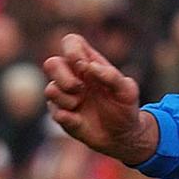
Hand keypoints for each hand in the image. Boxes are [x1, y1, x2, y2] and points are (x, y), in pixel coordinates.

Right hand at [42, 33, 157, 165]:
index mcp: (90, 64)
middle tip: (80, 88)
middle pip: (51, 63)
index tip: (83, 65)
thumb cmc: (125, 107)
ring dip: (67, 99)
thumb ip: (112, 76)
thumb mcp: (128, 91)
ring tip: (82, 105)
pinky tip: (79, 119)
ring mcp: (65, 96)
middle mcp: (73, 77)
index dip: (71, 49)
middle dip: (63, 76)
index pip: (71, 42)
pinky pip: (54, 113)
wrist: (122, 135)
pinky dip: (68, 117)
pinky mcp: (61, 115)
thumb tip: (90, 66)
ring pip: (49, 89)